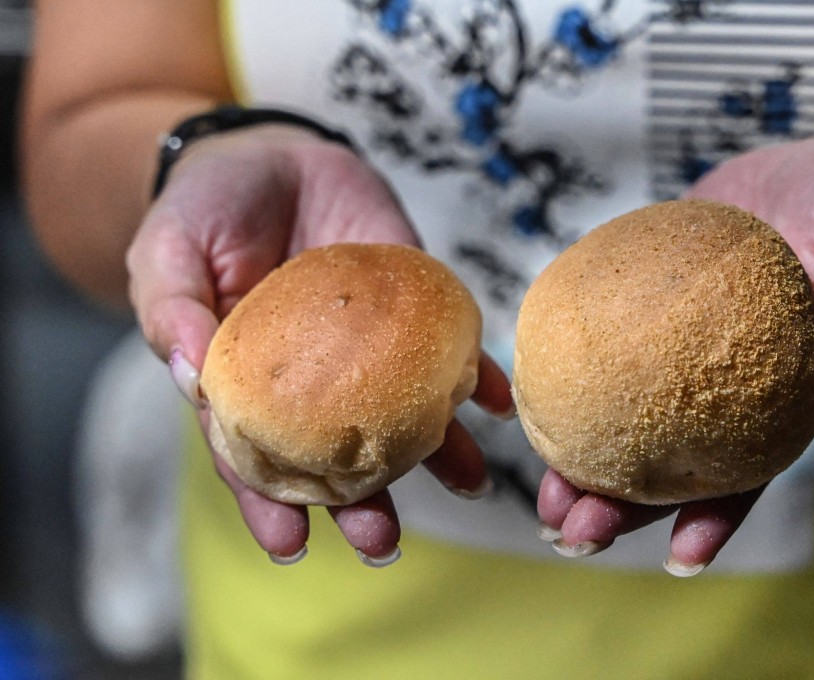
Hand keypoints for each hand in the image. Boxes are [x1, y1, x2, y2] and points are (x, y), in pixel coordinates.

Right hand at [127, 125, 512, 564]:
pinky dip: (476, 374)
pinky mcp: (412, 308)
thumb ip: (172, 313)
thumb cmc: (206, 213)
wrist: (272, 155)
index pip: (258, 457)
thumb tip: (191, 379)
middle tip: (380, 542)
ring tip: (468, 486)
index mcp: (247, 387)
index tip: (290, 545)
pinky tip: (495, 402)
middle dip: (360, 501)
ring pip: (404, 413)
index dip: (270, 502)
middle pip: (338, 454)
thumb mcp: (167, 253)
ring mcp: (369, 350)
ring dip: (437, 455)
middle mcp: (314, 383)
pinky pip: (448, 348)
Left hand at [537, 138, 813, 574]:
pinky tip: (536, 390)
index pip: (749, 473)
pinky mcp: (649, 309)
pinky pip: (607, 344)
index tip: (678, 560)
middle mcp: (723, 391)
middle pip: (670, 461)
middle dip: (619, 506)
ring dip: (583, 458)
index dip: (715, 518)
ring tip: (542, 489)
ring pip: (628, 418)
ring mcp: (680, 355)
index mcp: (779, 400)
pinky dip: (575, 372)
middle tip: (569, 532)